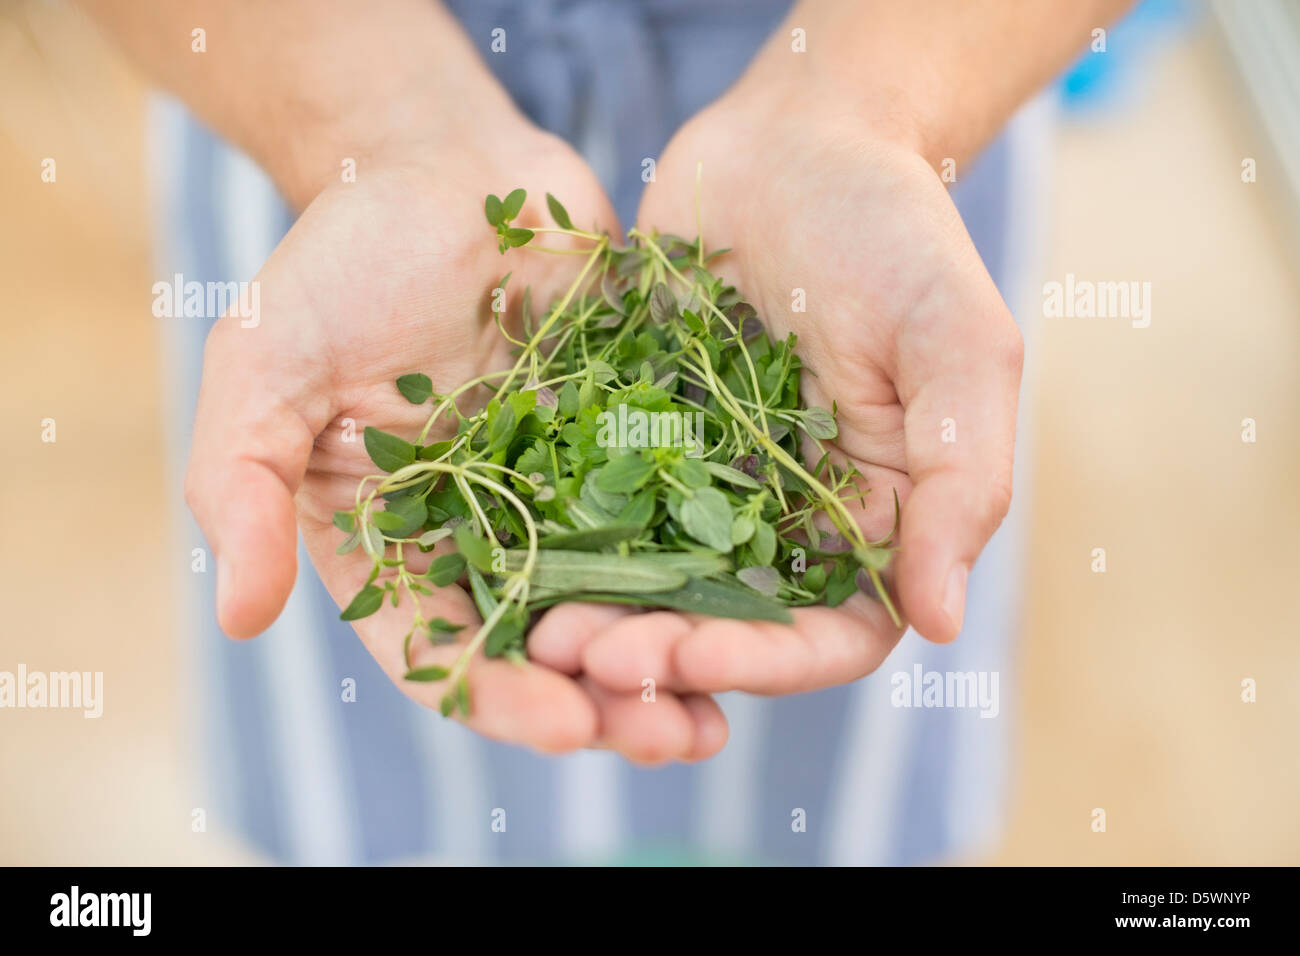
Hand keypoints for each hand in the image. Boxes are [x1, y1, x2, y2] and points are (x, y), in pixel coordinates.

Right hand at [184, 124, 727, 762]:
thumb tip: (239, 620)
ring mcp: (566, 491)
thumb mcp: (265, 366)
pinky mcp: (632, 442)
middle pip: (547, 648)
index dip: (500, 698)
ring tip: (728, 708)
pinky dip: (717, 562)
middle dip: (607, 700)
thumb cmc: (337, 262)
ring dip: (675, 657)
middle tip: (672, 735)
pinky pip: (680, 512)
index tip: (564, 724)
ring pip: (624, 600)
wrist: (440, 167)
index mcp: (397, 540)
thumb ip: (244, 484)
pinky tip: (768, 598)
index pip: (443, 646)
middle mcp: (486, 534)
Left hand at [528, 95, 1021, 697]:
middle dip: (653, 653)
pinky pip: (585, 502)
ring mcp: (700, 483)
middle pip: (722, 625)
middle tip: (577, 656)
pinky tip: (498, 550)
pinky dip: (549, 535)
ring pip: (644, 581)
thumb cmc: (894, 233)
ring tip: (529, 625)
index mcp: (870, 520)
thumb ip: (961, 478)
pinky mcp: (629, 437)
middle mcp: (783, 521)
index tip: (684, 660)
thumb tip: (943, 622)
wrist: (794, 138)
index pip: (827, 637)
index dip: (760, 665)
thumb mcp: (957, 345)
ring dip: (593, 614)